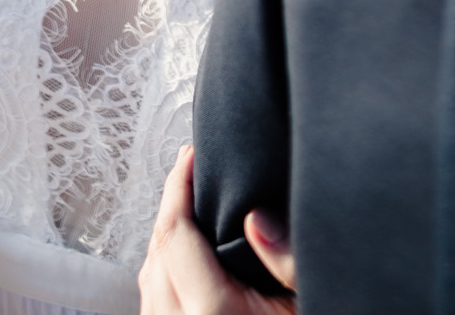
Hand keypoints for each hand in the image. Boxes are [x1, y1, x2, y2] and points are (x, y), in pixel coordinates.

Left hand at [139, 146, 297, 313]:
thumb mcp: (304, 295)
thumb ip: (286, 257)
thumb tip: (255, 216)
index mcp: (211, 310)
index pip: (174, 233)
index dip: (178, 186)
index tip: (190, 155)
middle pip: (157, 246)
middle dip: (172, 202)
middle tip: (191, 167)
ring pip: (149, 270)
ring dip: (167, 233)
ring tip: (189, 202)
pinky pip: (154, 292)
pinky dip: (165, 262)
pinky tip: (186, 247)